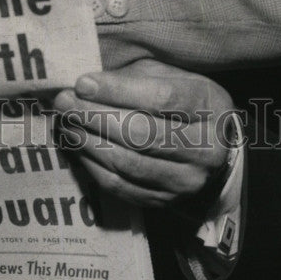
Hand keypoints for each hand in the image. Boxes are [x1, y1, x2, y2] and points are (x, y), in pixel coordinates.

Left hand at [52, 58, 234, 210]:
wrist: (216, 154)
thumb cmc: (187, 104)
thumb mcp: (175, 78)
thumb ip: (138, 76)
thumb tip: (89, 80)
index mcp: (209, 107)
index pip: (161, 99)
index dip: (118, 90)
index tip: (83, 82)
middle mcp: (204, 148)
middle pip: (141, 134)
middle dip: (95, 116)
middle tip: (64, 101)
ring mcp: (186, 181)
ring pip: (128, 163)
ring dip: (88, 141)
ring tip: (66, 121)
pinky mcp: (165, 202)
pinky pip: (121, 187)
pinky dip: (93, 165)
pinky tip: (77, 145)